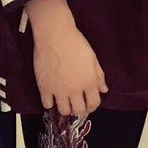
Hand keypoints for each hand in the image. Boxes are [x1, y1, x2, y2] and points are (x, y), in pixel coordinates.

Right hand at [26, 0, 107, 115]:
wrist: (55, 36)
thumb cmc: (76, 43)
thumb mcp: (92, 58)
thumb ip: (99, 76)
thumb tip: (104, 90)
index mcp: (88, 82)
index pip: (94, 104)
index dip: (93, 106)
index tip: (90, 103)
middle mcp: (74, 90)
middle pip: (78, 111)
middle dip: (80, 109)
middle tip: (78, 102)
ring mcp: (58, 90)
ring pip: (63, 111)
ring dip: (66, 108)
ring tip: (65, 100)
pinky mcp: (44, 88)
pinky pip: (47, 105)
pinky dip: (50, 102)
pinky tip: (52, 95)